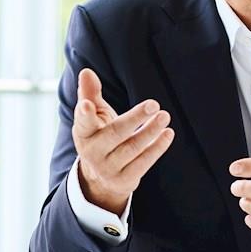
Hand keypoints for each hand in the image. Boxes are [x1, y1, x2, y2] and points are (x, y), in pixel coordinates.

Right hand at [72, 67, 174, 214]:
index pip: (83, 122)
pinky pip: (143, 163)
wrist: (100, 178)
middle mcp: (93, 152)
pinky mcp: (124, 180)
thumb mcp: (93, 117)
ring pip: (132, 148)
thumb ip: (90, 94)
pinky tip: (167, 134)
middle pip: (115, 133)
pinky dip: (157, 148)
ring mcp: (108, 168)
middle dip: (135, 118)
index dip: (84, 113)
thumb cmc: (99, 136)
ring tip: (164, 116)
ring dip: (150, 131)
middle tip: (154, 104)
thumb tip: (86, 71)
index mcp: (83, 133)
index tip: (87, 105)